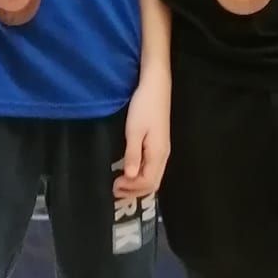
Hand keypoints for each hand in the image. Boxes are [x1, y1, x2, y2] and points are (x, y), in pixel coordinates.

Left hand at [116, 67, 170, 200]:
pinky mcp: (159, 144)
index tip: (113, 185)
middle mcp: (163, 155)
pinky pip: (152, 168)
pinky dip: (140, 175)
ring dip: (137, 185)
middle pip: (152, 183)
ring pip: (153, 177)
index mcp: (158, 154)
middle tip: (114, 191)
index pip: (147, 181)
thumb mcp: (134, 131)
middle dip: (134, 191)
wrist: (155, 86)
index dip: (131, 188)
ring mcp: (162, 150)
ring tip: (120, 185)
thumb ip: (133, 155)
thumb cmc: (143, 106)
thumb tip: (131, 177)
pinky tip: (130, 172)